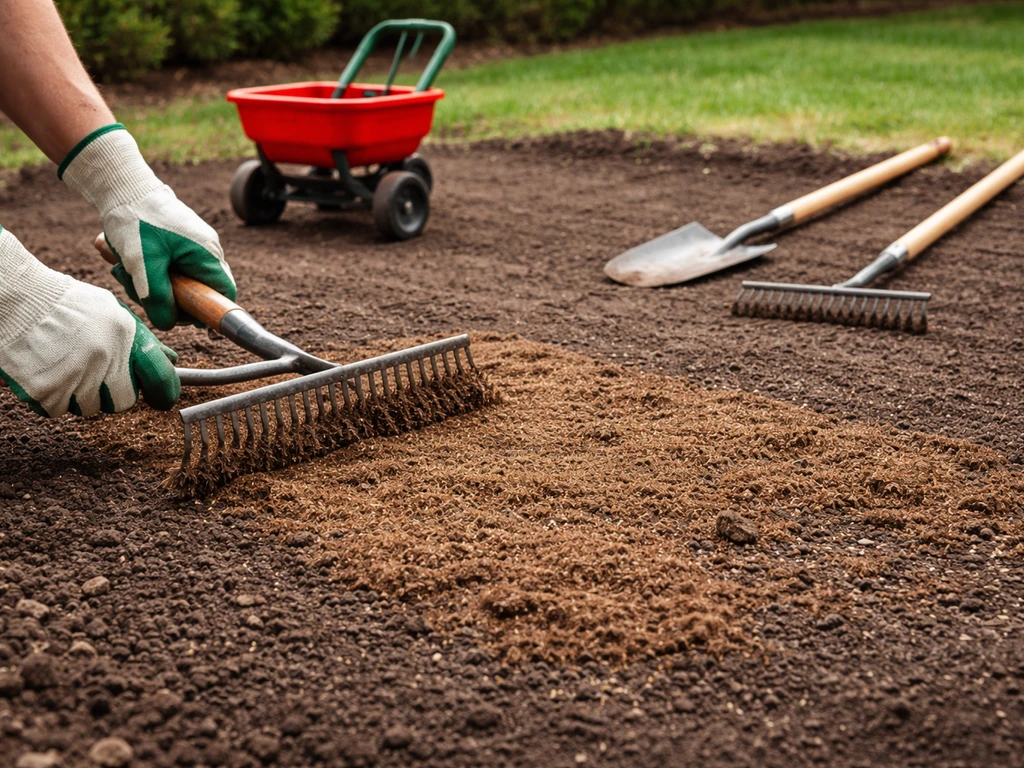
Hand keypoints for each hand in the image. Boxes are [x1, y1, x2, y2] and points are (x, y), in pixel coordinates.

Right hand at [0, 227, 179, 416]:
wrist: (14, 300)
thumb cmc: (65, 305)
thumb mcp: (110, 312)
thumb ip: (142, 340)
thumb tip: (172, 361)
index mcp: (124, 336)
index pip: (161, 379)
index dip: (164, 393)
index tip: (161, 399)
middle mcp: (103, 358)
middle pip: (124, 402)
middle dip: (114, 394)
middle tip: (96, 377)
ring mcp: (74, 377)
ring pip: (90, 409)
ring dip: (80, 395)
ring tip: (66, 366)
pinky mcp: (45, 391)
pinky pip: (58, 410)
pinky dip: (52, 398)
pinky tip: (46, 373)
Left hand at [60, 124, 235, 330]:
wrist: (121, 186)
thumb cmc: (135, 220)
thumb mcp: (143, 263)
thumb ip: (158, 298)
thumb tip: (168, 324)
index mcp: (206, 254)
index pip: (224, 293)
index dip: (209, 312)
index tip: (183, 318)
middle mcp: (205, 250)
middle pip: (198, 292)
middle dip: (167, 298)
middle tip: (139, 291)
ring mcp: (191, 246)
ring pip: (179, 282)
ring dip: (150, 285)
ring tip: (122, 270)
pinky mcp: (176, 244)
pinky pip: (167, 270)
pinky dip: (146, 272)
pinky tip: (123, 263)